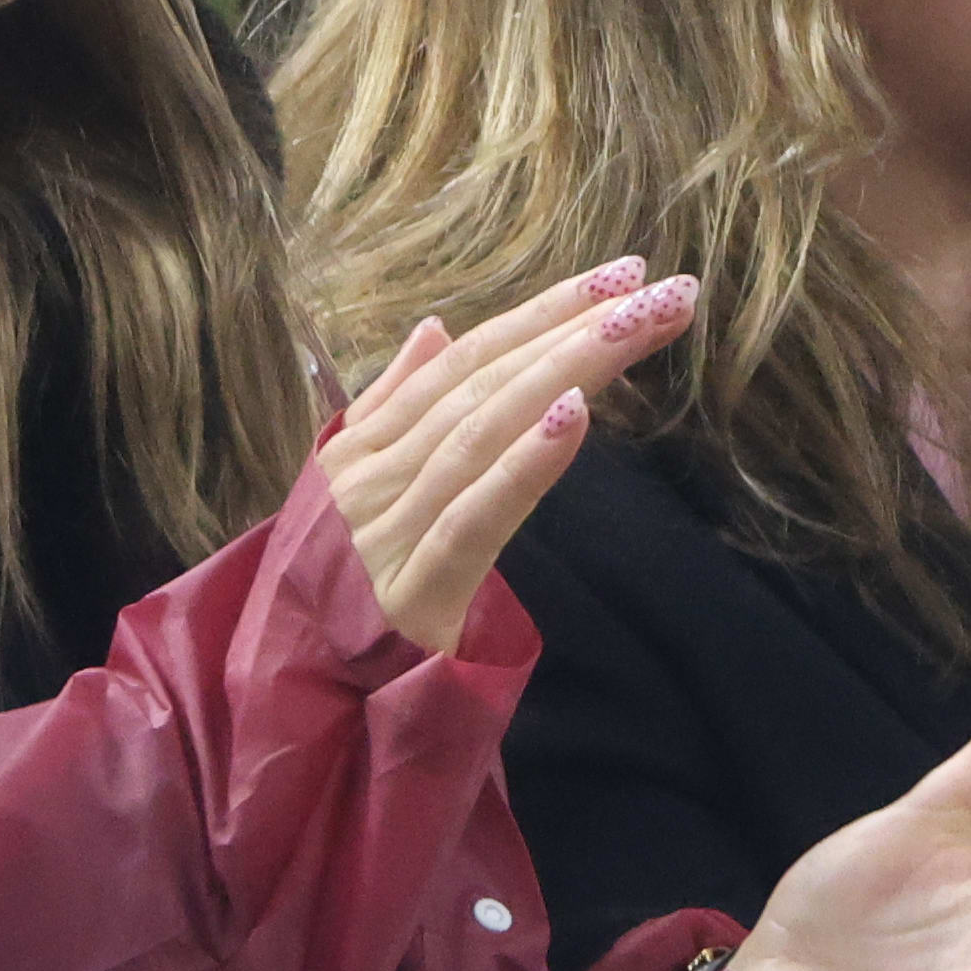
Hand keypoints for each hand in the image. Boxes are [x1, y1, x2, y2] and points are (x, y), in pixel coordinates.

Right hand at [321, 260, 701, 654]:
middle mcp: (368, 475)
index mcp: (362, 444)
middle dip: (572, 330)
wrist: (313, 695)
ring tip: (634, 329)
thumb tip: (435, 327)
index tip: (622, 275)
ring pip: (482, 432)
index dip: (541, 311)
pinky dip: (524, 459)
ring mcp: (384, 529)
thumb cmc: (352, 592)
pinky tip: (573, 413)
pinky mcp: (412, 589)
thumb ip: (393, 404)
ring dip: (565, 371)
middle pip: (483, 384)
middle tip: (657, 291)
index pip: (464, 360)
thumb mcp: (367, 491)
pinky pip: (475, 514)